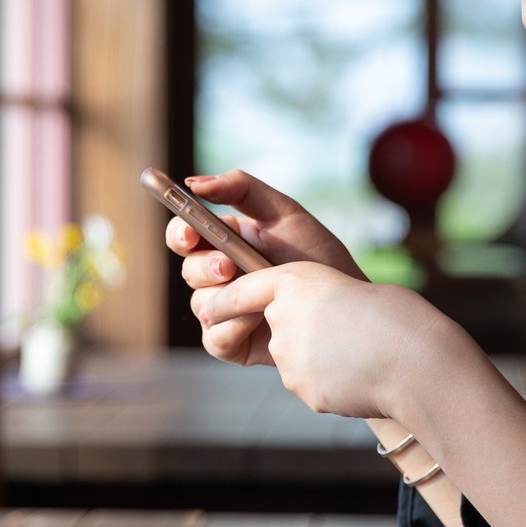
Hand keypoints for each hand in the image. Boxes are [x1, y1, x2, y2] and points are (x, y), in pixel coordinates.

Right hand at [166, 170, 365, 365]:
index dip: (180, 233)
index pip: (184, 235)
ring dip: (226, 299)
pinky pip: (215, 338)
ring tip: (262, 297)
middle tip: (229, 268)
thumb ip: (241, 188)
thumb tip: (194, 183)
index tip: (189, 233)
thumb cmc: (318, 255)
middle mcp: (219, 277)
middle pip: (187, 270)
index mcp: (225, 242)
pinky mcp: (233, 343)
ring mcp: (224, 310)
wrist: (345, 304)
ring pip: (199, 304)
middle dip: (204, 268)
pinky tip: (260, 320)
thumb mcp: (285, 212)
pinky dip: (233, 328)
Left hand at [195, 261, 462, 420]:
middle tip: (344, 337)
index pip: (245, 289)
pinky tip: (359, 378)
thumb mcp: (352, 295)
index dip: (228, 301)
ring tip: (360, 357)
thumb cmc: (398, 320)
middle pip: (275, 329)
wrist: (416, 361)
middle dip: (300, 336)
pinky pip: (310, 384)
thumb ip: (320, 308)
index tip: (212, 311)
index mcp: (296, 280)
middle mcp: (282, 316)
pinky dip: (331, 383)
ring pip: (294, 359)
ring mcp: (288, 354)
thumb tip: (303, 335)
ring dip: (320, 360)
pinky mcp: (299, 386)